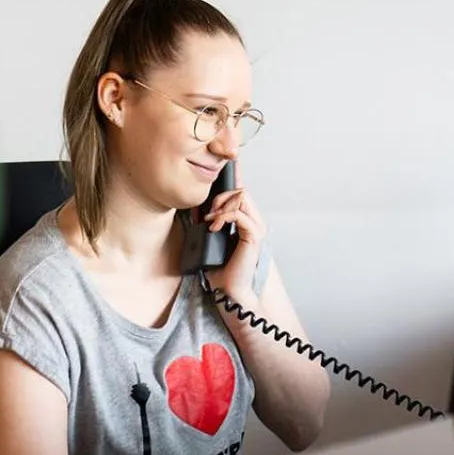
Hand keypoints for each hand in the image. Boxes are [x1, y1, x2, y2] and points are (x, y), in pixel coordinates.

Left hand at [201, 163, 265, 303]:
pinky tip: (214, 227)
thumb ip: (209, 222)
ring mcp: (256, 229)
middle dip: (221, 196)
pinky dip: (224, 217)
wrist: (228, 292)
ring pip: (242, 197)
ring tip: (211, 220)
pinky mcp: (253, 237)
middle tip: (207, 213)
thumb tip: (197, 207)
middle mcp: (254, 222)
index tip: (229, 162)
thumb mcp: (209, 240)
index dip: (236, 176)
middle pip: (241, 191)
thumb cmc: (219, 270)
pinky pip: (240, 214)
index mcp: (246, 222)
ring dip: (222, 205)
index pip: (242, 193)